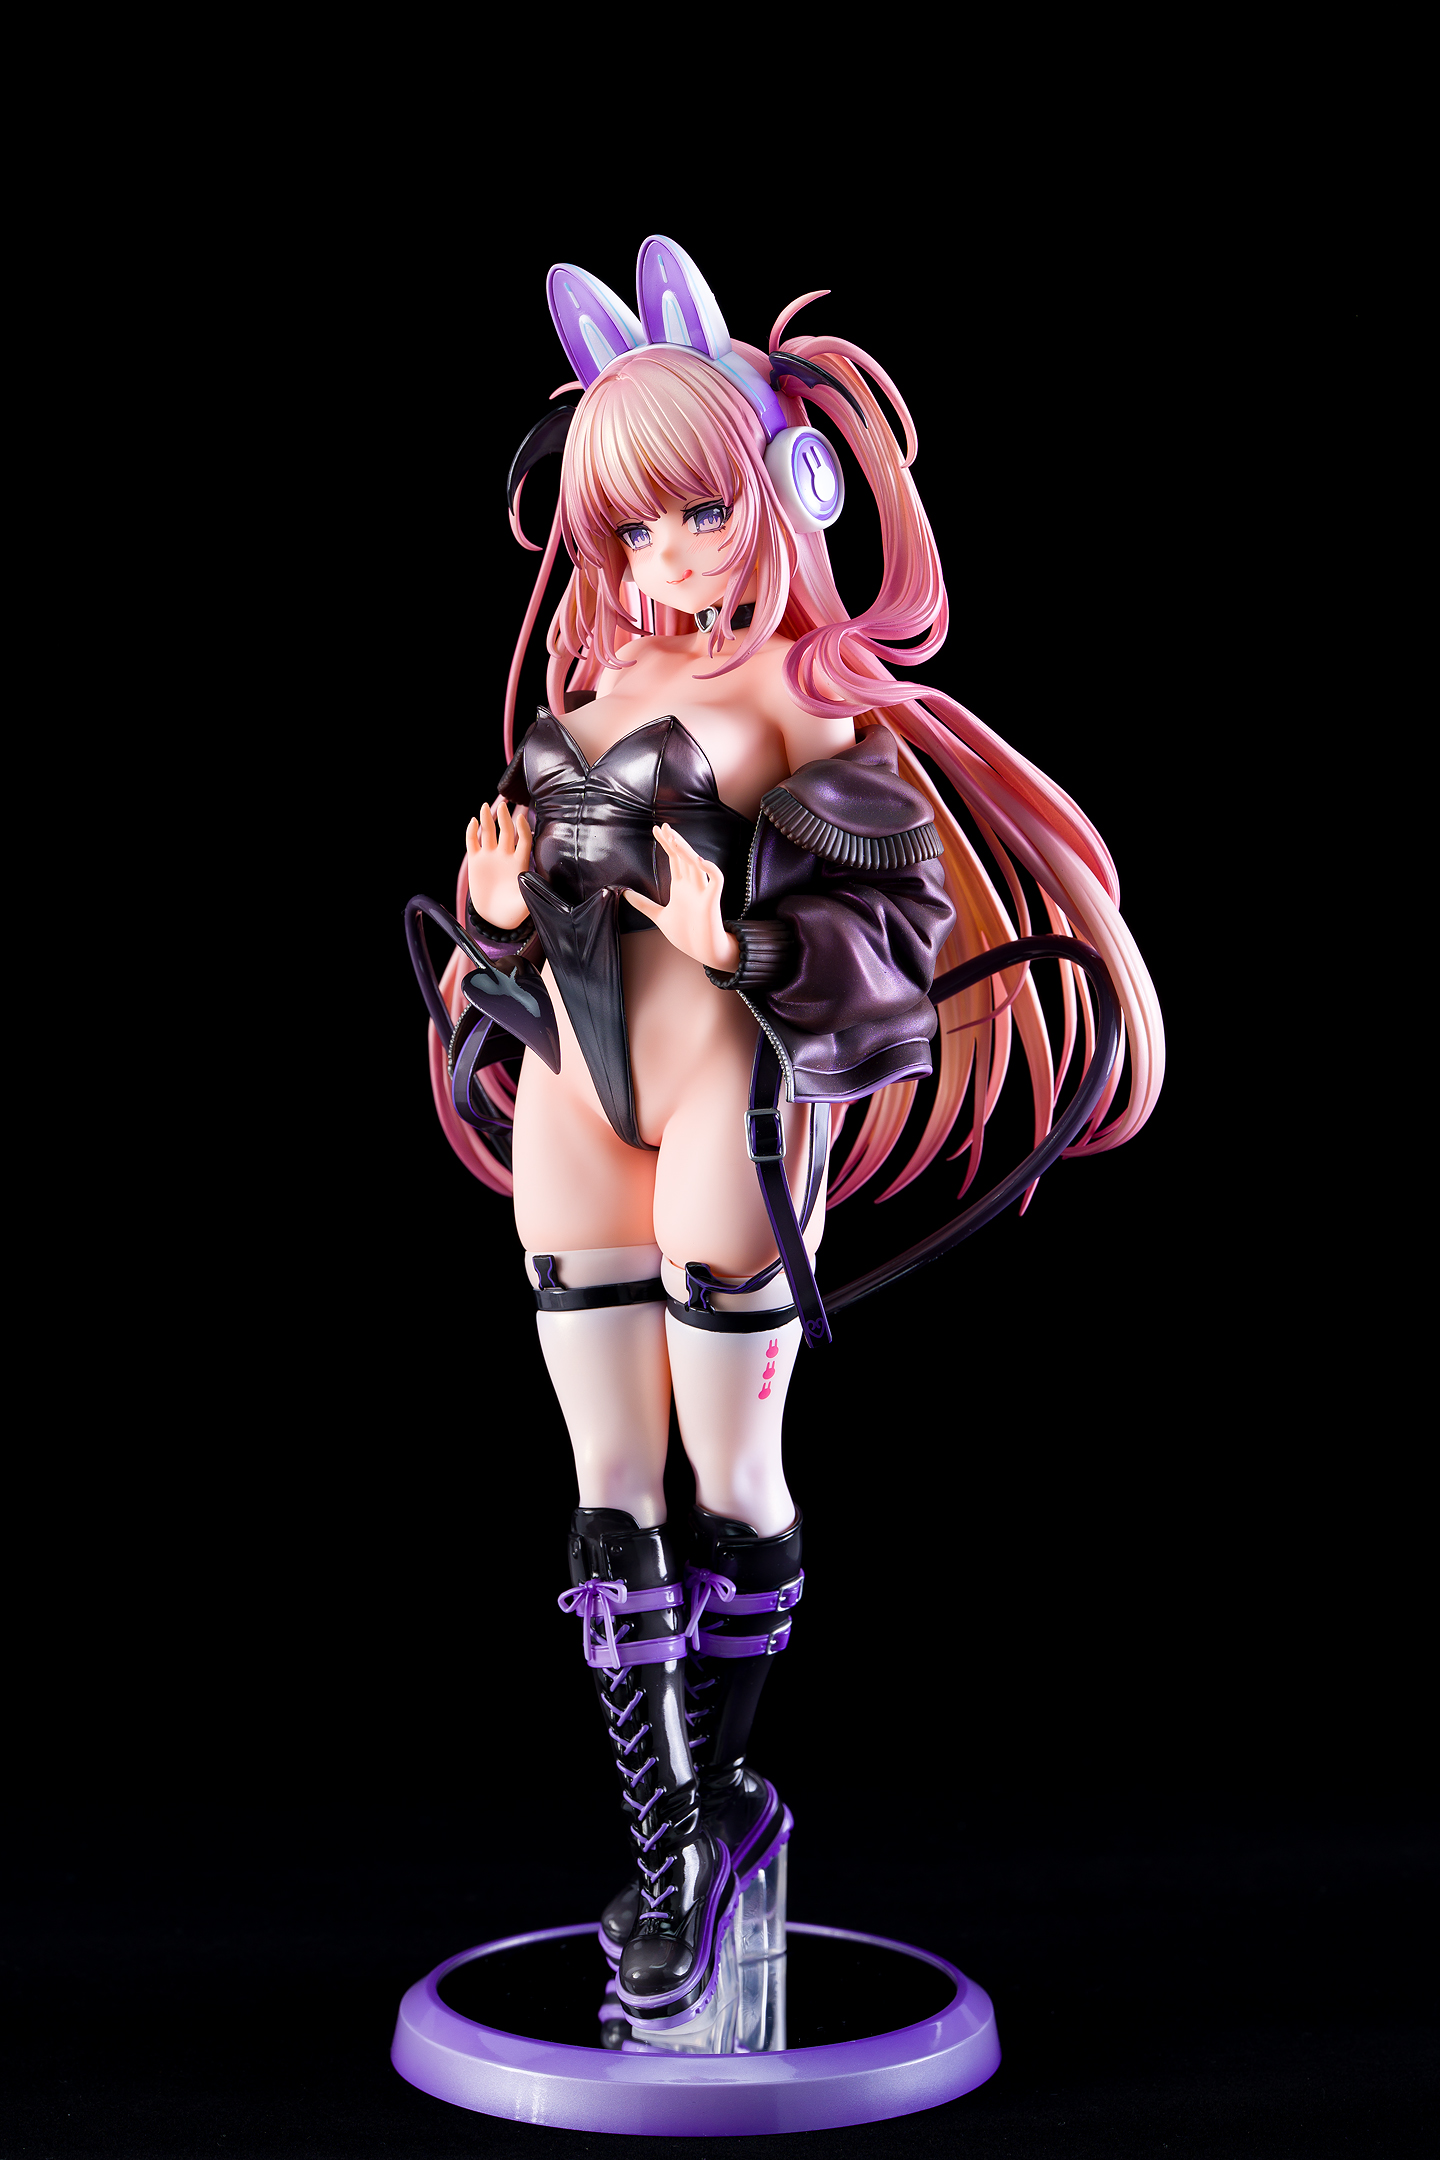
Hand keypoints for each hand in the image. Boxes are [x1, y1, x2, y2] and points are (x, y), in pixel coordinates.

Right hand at [466, 799, 532, 929]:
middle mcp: (505, 855)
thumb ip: (531, 893)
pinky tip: (473, 822)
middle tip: (504, 804)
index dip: (522, 828)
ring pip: (488, 832)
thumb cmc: (514, 911)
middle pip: (506, 831)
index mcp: (519, 862)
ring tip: (485, 806)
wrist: (495, 917)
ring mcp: (490, 857)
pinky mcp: (476, 861)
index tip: (520, 818)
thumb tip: (533, 881)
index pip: (523, 840)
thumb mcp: (526, 904)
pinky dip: (471, 832)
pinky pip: (472, 842)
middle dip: (504, 817)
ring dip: (487, 819)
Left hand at [625, 824, 741, 972]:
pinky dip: (711, 870)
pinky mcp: (712, 901)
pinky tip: (700, 861)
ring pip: (697, 864)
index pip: (674, 858)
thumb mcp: (659, 917)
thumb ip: (644, 904)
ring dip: (687, 851)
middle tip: (663, 826)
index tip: (657, 830)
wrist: (703, 951)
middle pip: (683, 857)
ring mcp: (702, 891)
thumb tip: (625, 894)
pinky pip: (716, 880)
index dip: (666, 843)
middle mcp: (692, 885)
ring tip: (674, 839)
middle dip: (674, 841)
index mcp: (680, 886)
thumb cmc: (685, 934)